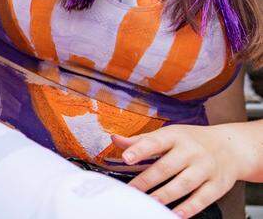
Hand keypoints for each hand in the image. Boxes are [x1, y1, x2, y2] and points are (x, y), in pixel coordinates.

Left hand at [114, 126, 247, 217]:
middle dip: (147, 180)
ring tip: (149, 203)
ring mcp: (206, 168)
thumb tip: (114, 139)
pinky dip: (189, 207)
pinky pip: (202, 198)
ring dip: (165, 195)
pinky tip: (175, 214)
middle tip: (131, 190)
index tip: (125, 157)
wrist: (230, 147)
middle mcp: (191, 151)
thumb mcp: (169, 135)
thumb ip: (142, 140)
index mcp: (175, 136)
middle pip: (167, 167)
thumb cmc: (192, 141)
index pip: (155, 142)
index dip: (140, 149)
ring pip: (184, 184)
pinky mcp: (217, 185)